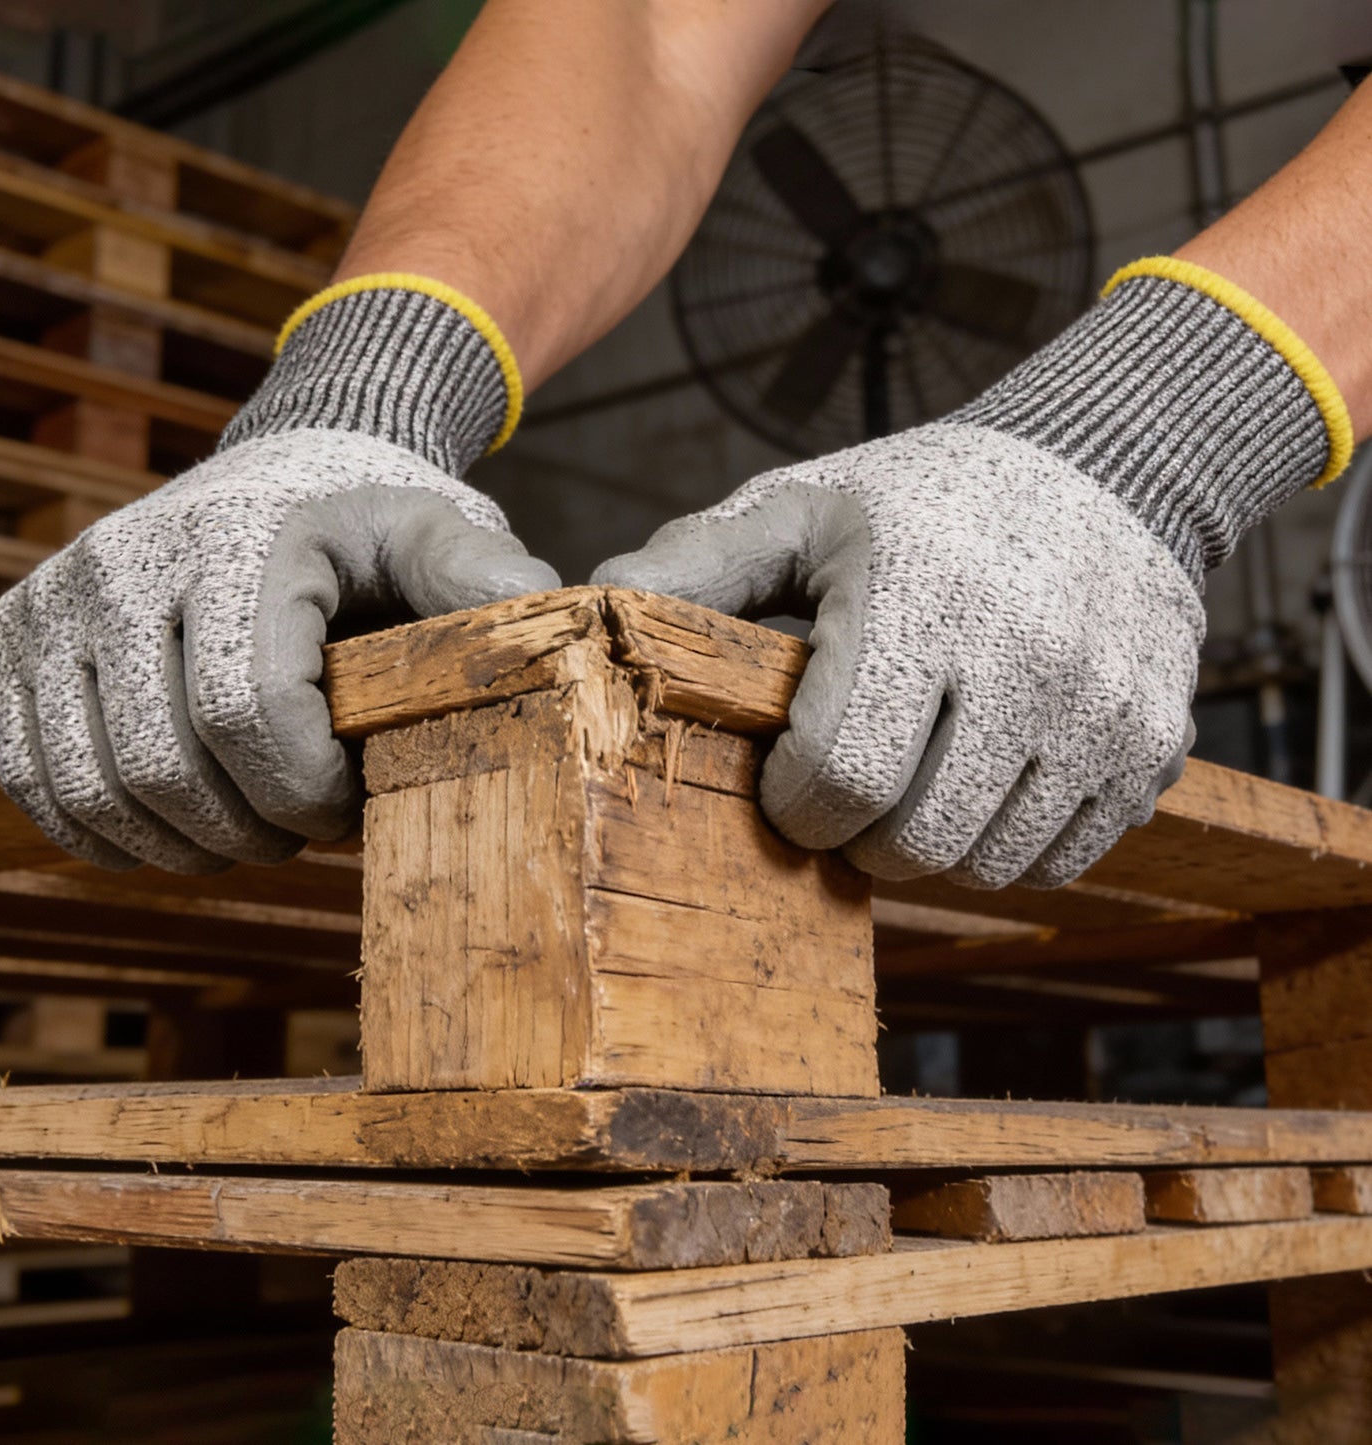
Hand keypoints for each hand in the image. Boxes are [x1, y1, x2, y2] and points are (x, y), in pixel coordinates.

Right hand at [0, 283, 556, 871]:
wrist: (286, 469)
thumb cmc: (374, 523)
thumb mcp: (443, 535)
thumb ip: (483, 581)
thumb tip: (536, 623)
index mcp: (237, 539)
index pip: (246, 713)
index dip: (303, 791)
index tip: (349, 800)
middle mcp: (127, 558)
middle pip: (166, 767)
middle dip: (250, 828)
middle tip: (304, 825)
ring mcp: (61, 595)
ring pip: (96, 788)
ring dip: (184, 841)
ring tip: (251, 824)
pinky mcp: (21, 631)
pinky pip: (35, 778)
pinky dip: (107, 833)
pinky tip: (178, 826)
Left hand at [597, 261, 1342, 886]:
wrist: (1104, 468)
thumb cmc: (923, 500)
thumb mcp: (800, 508)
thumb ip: (696, 565)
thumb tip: (591, 605)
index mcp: (918, 597)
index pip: (839, 777)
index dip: (795, 806)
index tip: (788, 783)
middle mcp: (1027, 657)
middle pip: (915, 841)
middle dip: (858, 838)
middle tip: (845, 793)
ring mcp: (1105, 708)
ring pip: (989, 865)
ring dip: (931, 846)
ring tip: (913, 782)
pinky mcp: (1156, 745)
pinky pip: (1062, 860)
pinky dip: (1008, 843)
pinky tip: (983, 781)